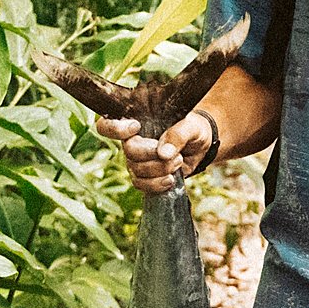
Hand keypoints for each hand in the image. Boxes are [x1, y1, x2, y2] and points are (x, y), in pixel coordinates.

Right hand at [95, 111, 215, 194]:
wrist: (200, 147)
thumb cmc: (193, 129)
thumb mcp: (192, 126)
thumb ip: (178, 134)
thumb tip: (163, 153)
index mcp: (137, 122)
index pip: (108, 125)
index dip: (114, 128)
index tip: (135, 127)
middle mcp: (132, 141)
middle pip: (129, 151)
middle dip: (152, 154)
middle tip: (175, 153)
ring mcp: (136, 161)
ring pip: (137, 170)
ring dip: (161, 169)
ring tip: (179, 161)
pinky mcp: (145, 176)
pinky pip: (141, 185)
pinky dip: (157, 185)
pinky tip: (171, 180)